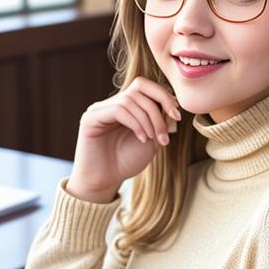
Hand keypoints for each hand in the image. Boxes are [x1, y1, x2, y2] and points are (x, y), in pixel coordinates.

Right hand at [67, 76, 181, 200]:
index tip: (177, 116)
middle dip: (158, 107)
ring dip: (148, 120)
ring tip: (153, 139)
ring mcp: (100, 109)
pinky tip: (141, 138)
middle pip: (139, 87)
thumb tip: (173, 106)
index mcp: (127, 106)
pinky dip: (135, 123)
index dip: (164, 96)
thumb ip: (161, 122)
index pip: (146, 86)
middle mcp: (112, 103)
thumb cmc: (127, 162)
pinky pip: (118, 110)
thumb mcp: (152, 141)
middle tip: (166, 132)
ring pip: (130, 99)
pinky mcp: (90, 118)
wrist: (105, 181)